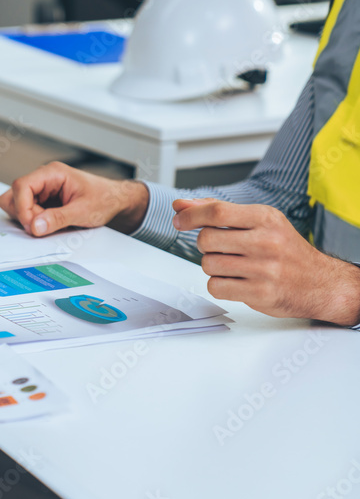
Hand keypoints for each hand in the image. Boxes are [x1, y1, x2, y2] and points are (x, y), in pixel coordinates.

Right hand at [0, 162, 149, 236]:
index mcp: (52, 173)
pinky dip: (33, 221)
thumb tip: (35, 226)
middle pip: (14, 195)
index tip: (32, 225)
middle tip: (42, 225)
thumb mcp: (83, 211)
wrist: (114, 200)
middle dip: (24, 214)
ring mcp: (40, 190)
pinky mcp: (41, 201)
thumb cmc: (104, 198)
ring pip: (16, 204)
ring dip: (28, 218)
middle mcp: (43, 179)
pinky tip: (50, 224)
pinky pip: (26, 212)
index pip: (22, 185)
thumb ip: (58, 218)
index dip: (22, 207)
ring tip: (49, 224)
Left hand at [173, 199, 359, 325]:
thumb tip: (180, 205)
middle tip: (222, 249)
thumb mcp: (259, 221)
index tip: (179, 221)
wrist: (320, 282)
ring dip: (213, 266)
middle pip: (206, 240)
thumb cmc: (284, 250)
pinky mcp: (260, 293)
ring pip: (207, 264)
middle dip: (205, 245)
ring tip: (235, 266)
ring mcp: (264, 269)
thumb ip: (218, 211)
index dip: (190, 215)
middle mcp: (266, 241)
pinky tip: (237, 281)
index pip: (216, 212)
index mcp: (265, 218)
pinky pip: (215, 287)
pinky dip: (219, 285)